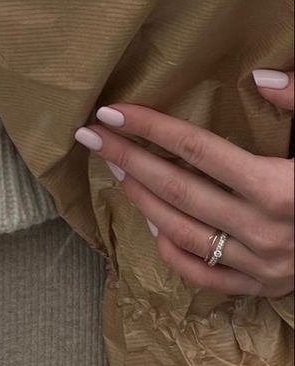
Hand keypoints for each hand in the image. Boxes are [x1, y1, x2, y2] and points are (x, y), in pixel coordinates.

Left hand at [74, 70, 294, 298]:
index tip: (111, 111)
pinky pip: (206, 276)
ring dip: (140, 198)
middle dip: (126, 158)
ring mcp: (263, 264)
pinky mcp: (265, 287)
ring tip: (113, 168)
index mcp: (280, 187)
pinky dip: (174, 252)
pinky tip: (153, 226)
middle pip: (177, 188)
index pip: (197, 150)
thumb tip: (260, 77)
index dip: (150, 127)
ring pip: (182, 231)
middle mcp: (265, 230)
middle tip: (90, 136)